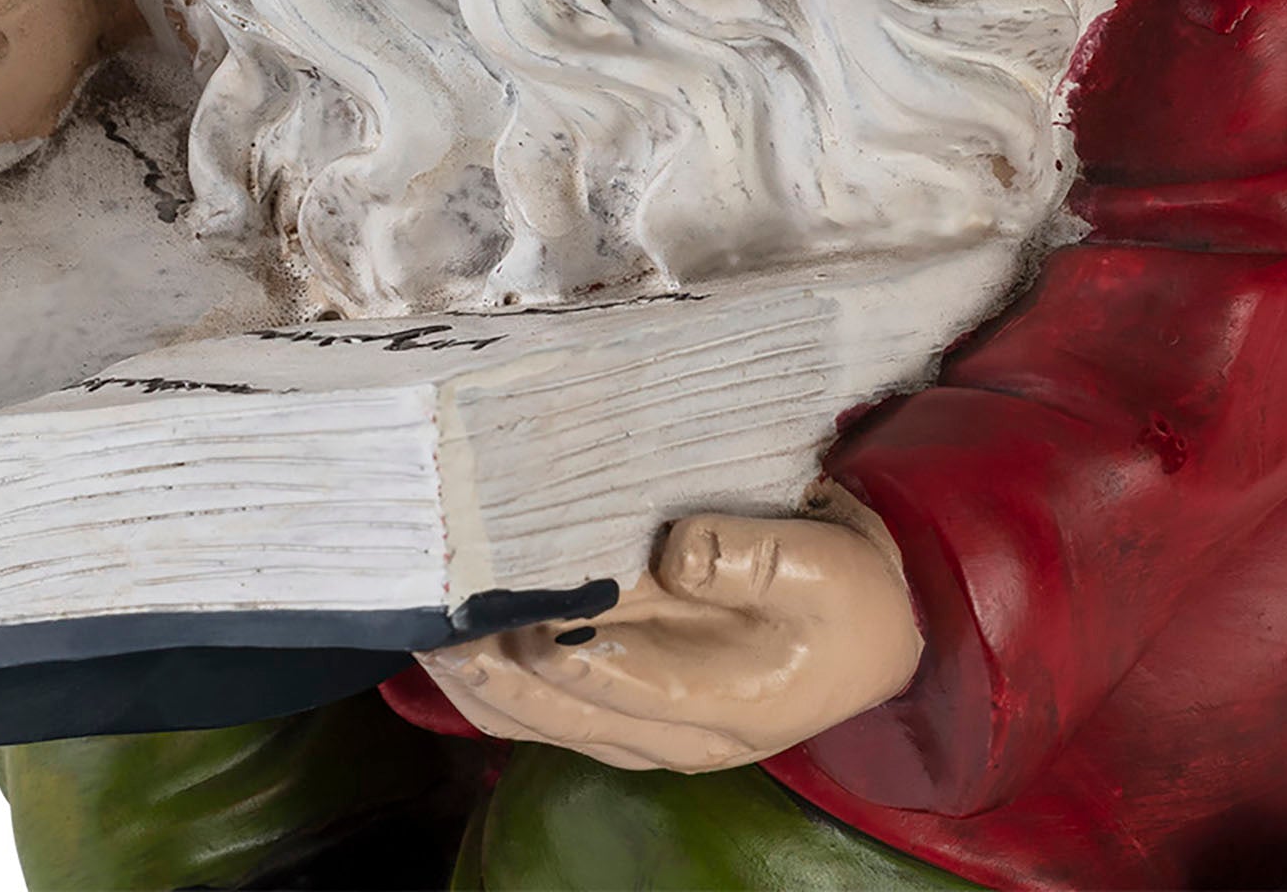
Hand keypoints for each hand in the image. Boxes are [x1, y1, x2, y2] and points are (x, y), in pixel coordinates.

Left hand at [416, 493, 919, 772]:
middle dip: (490, 666)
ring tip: (417, 627)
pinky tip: (446, 646)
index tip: (514, 616)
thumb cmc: (843, 595)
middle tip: (431, 616)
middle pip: (561, 711)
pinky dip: (489, 684)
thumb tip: (678, 551)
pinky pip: (541, 712)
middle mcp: (674, 734)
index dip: (567, 652)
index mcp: (729, 703)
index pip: (627, 683)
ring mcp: (643, 729)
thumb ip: (749, 557)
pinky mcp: (623, 710)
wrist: (869, 631)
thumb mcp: (821, 565)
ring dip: (475, 679)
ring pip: (539, 720)